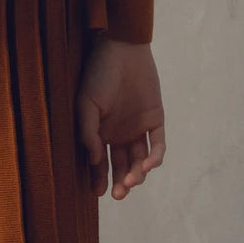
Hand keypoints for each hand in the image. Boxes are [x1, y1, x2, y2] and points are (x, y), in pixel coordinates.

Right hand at [75, 35, 165, 200]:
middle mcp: (119, 133)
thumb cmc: (99, 74)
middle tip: (118, 194)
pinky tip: (146, 166)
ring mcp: (138, 128)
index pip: (100, 162)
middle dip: (120, 182)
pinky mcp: (155, 120)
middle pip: (121, 166)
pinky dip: (154, 158)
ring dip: (136, 174)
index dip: (98, 178)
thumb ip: (88, 132)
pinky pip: (158, 145)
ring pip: (140, 160)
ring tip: (132, 180)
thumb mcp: (86, 103)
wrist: (122, 48)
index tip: (98, 192)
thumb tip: (93, 161)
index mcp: (100, 132)